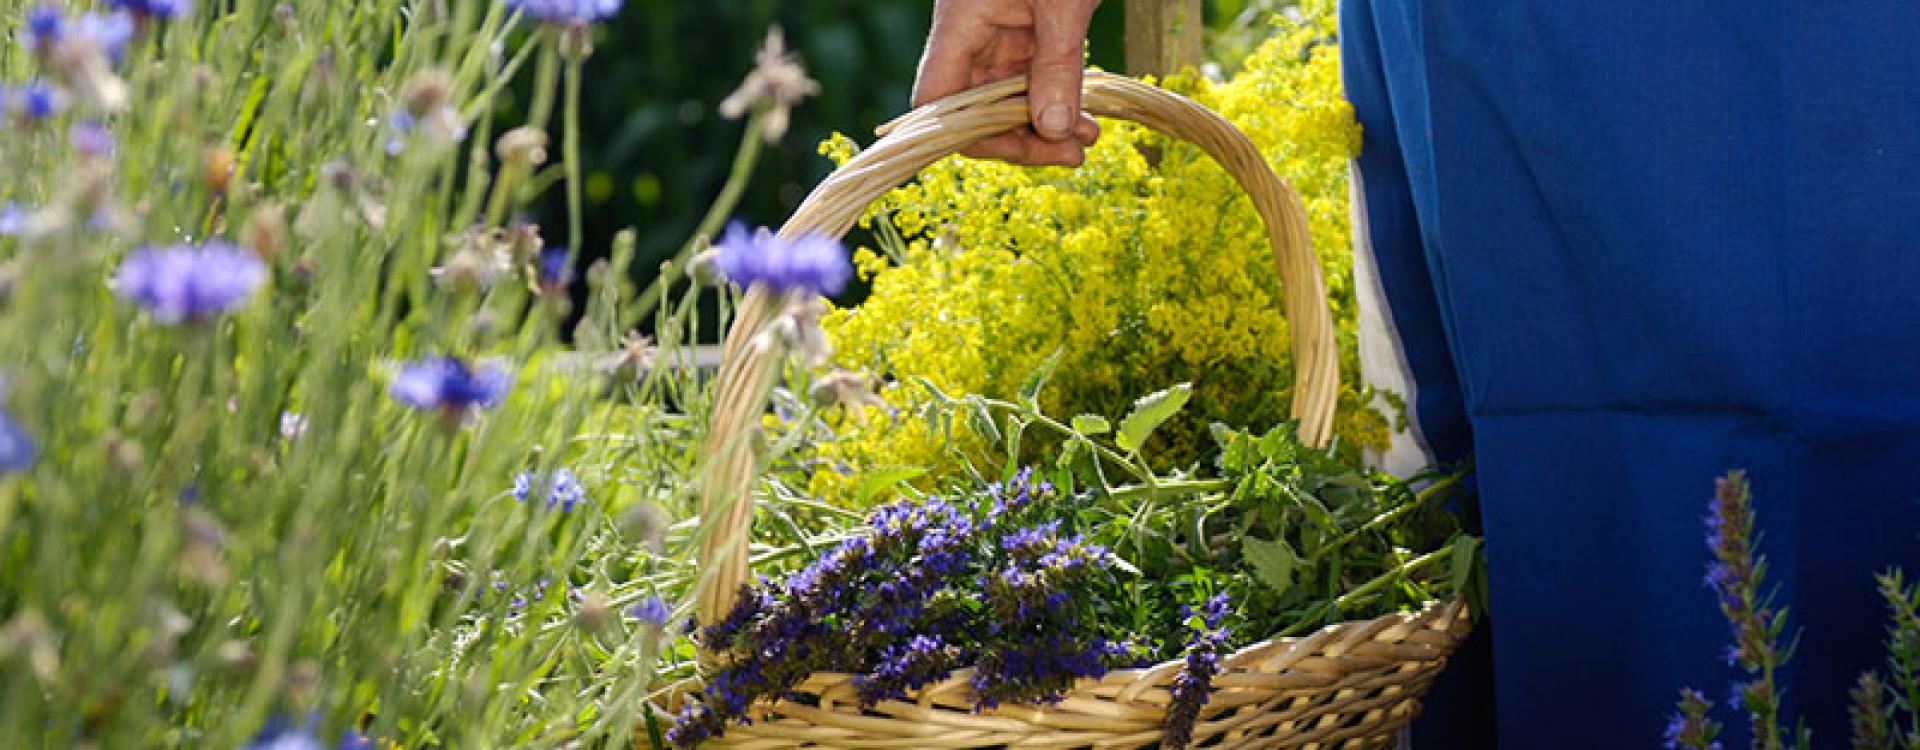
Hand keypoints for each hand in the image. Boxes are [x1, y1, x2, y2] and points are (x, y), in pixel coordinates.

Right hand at [913, 0, 1102, 166]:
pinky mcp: (1020, 30)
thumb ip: (1057, 65)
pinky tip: (1084, 114)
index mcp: (958, 23)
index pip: (939, 101)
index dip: (971, 136)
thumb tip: (1054, 131)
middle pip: (975, 108)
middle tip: (1072, 155)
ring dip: (1045, 124)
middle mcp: (967, 34)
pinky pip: (1028, 78)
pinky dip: (1054, 99)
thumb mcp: (1064, 4)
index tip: (1021, 151)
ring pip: (1005, 99)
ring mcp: (993, 33)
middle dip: (1022, 137)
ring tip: (1087, 137)